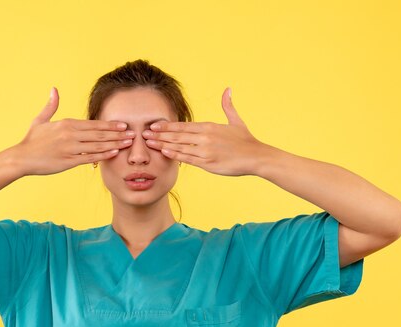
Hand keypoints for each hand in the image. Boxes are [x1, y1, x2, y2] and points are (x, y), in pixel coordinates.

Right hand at [16, 87, 134, 175]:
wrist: (22, 158)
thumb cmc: (32, 140)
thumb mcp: (40, 120)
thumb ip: (51, 106)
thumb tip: (54, 89)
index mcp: (66, 124)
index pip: (93, 124)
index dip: (110, 124)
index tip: (123, 124)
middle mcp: (70, 135)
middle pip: (99, 134)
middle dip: (117, 134)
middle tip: (133, 133)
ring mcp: (71, 148)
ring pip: (97, 145)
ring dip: (114, 144)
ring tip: (128, 143)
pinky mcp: (69, 161)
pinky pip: (90, 157)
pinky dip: (103, 155)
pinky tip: (114, 153)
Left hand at [142, 88, 264, 175]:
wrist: (256, 156)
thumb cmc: (246, 140)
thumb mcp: (236, 121)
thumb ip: (228, 105)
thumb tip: (228, 89)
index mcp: (209, 127)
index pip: (183, 126)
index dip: (167, 126)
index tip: (154, 125)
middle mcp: (205, 137)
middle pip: (177, 135)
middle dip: (159, 134)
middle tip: (144, 133)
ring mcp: (205, 150)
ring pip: (179, 147)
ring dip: (163, 144)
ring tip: (149, 143)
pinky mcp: (208, 163)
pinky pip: (188, 158)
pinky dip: (175, 155)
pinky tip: (164, 153)